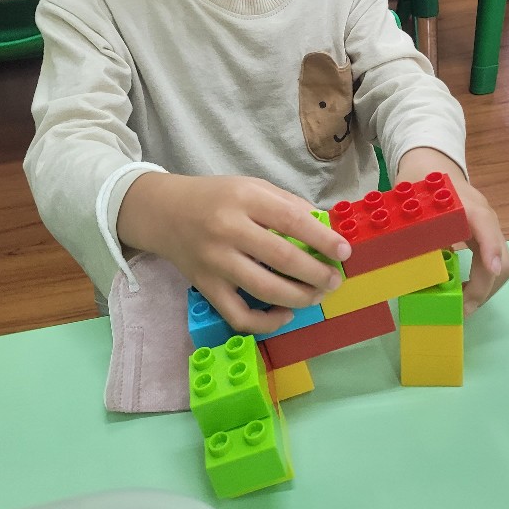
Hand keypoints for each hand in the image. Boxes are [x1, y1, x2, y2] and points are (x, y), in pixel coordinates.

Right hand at [117, 172, 350, 334]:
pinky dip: (265, 321)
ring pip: (264, 289)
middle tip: (335, 280)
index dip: (322, 239)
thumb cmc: (216, 197)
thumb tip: (325, 229)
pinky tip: (284, 315)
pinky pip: (238, 315)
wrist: (163, 212)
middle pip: (282, 258)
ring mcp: (215, 262)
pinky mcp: (205, 287)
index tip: (344, 252)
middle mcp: (228, 230)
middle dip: (316, 273)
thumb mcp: (252, 187)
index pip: (291, 220)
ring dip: (299, 297)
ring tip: (317, 295)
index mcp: (245, 199)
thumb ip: (287, 204)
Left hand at [395, 147, 508, 315]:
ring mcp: (488, 227)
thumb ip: (416, 230)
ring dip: (485, 288)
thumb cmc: (421, 182)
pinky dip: (482, 280)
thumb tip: (414, 269)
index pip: (486, 225)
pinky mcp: (485, 235)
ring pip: (502, 264)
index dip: (490, 248)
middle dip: (486, 287)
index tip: (489, 271)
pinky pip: (492, 262)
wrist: (431, 162)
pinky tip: (464, 291)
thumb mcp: (413, 203)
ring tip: (462, 305)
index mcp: (467, 205)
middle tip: (463, 308)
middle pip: (503, 257)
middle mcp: (485, 217)